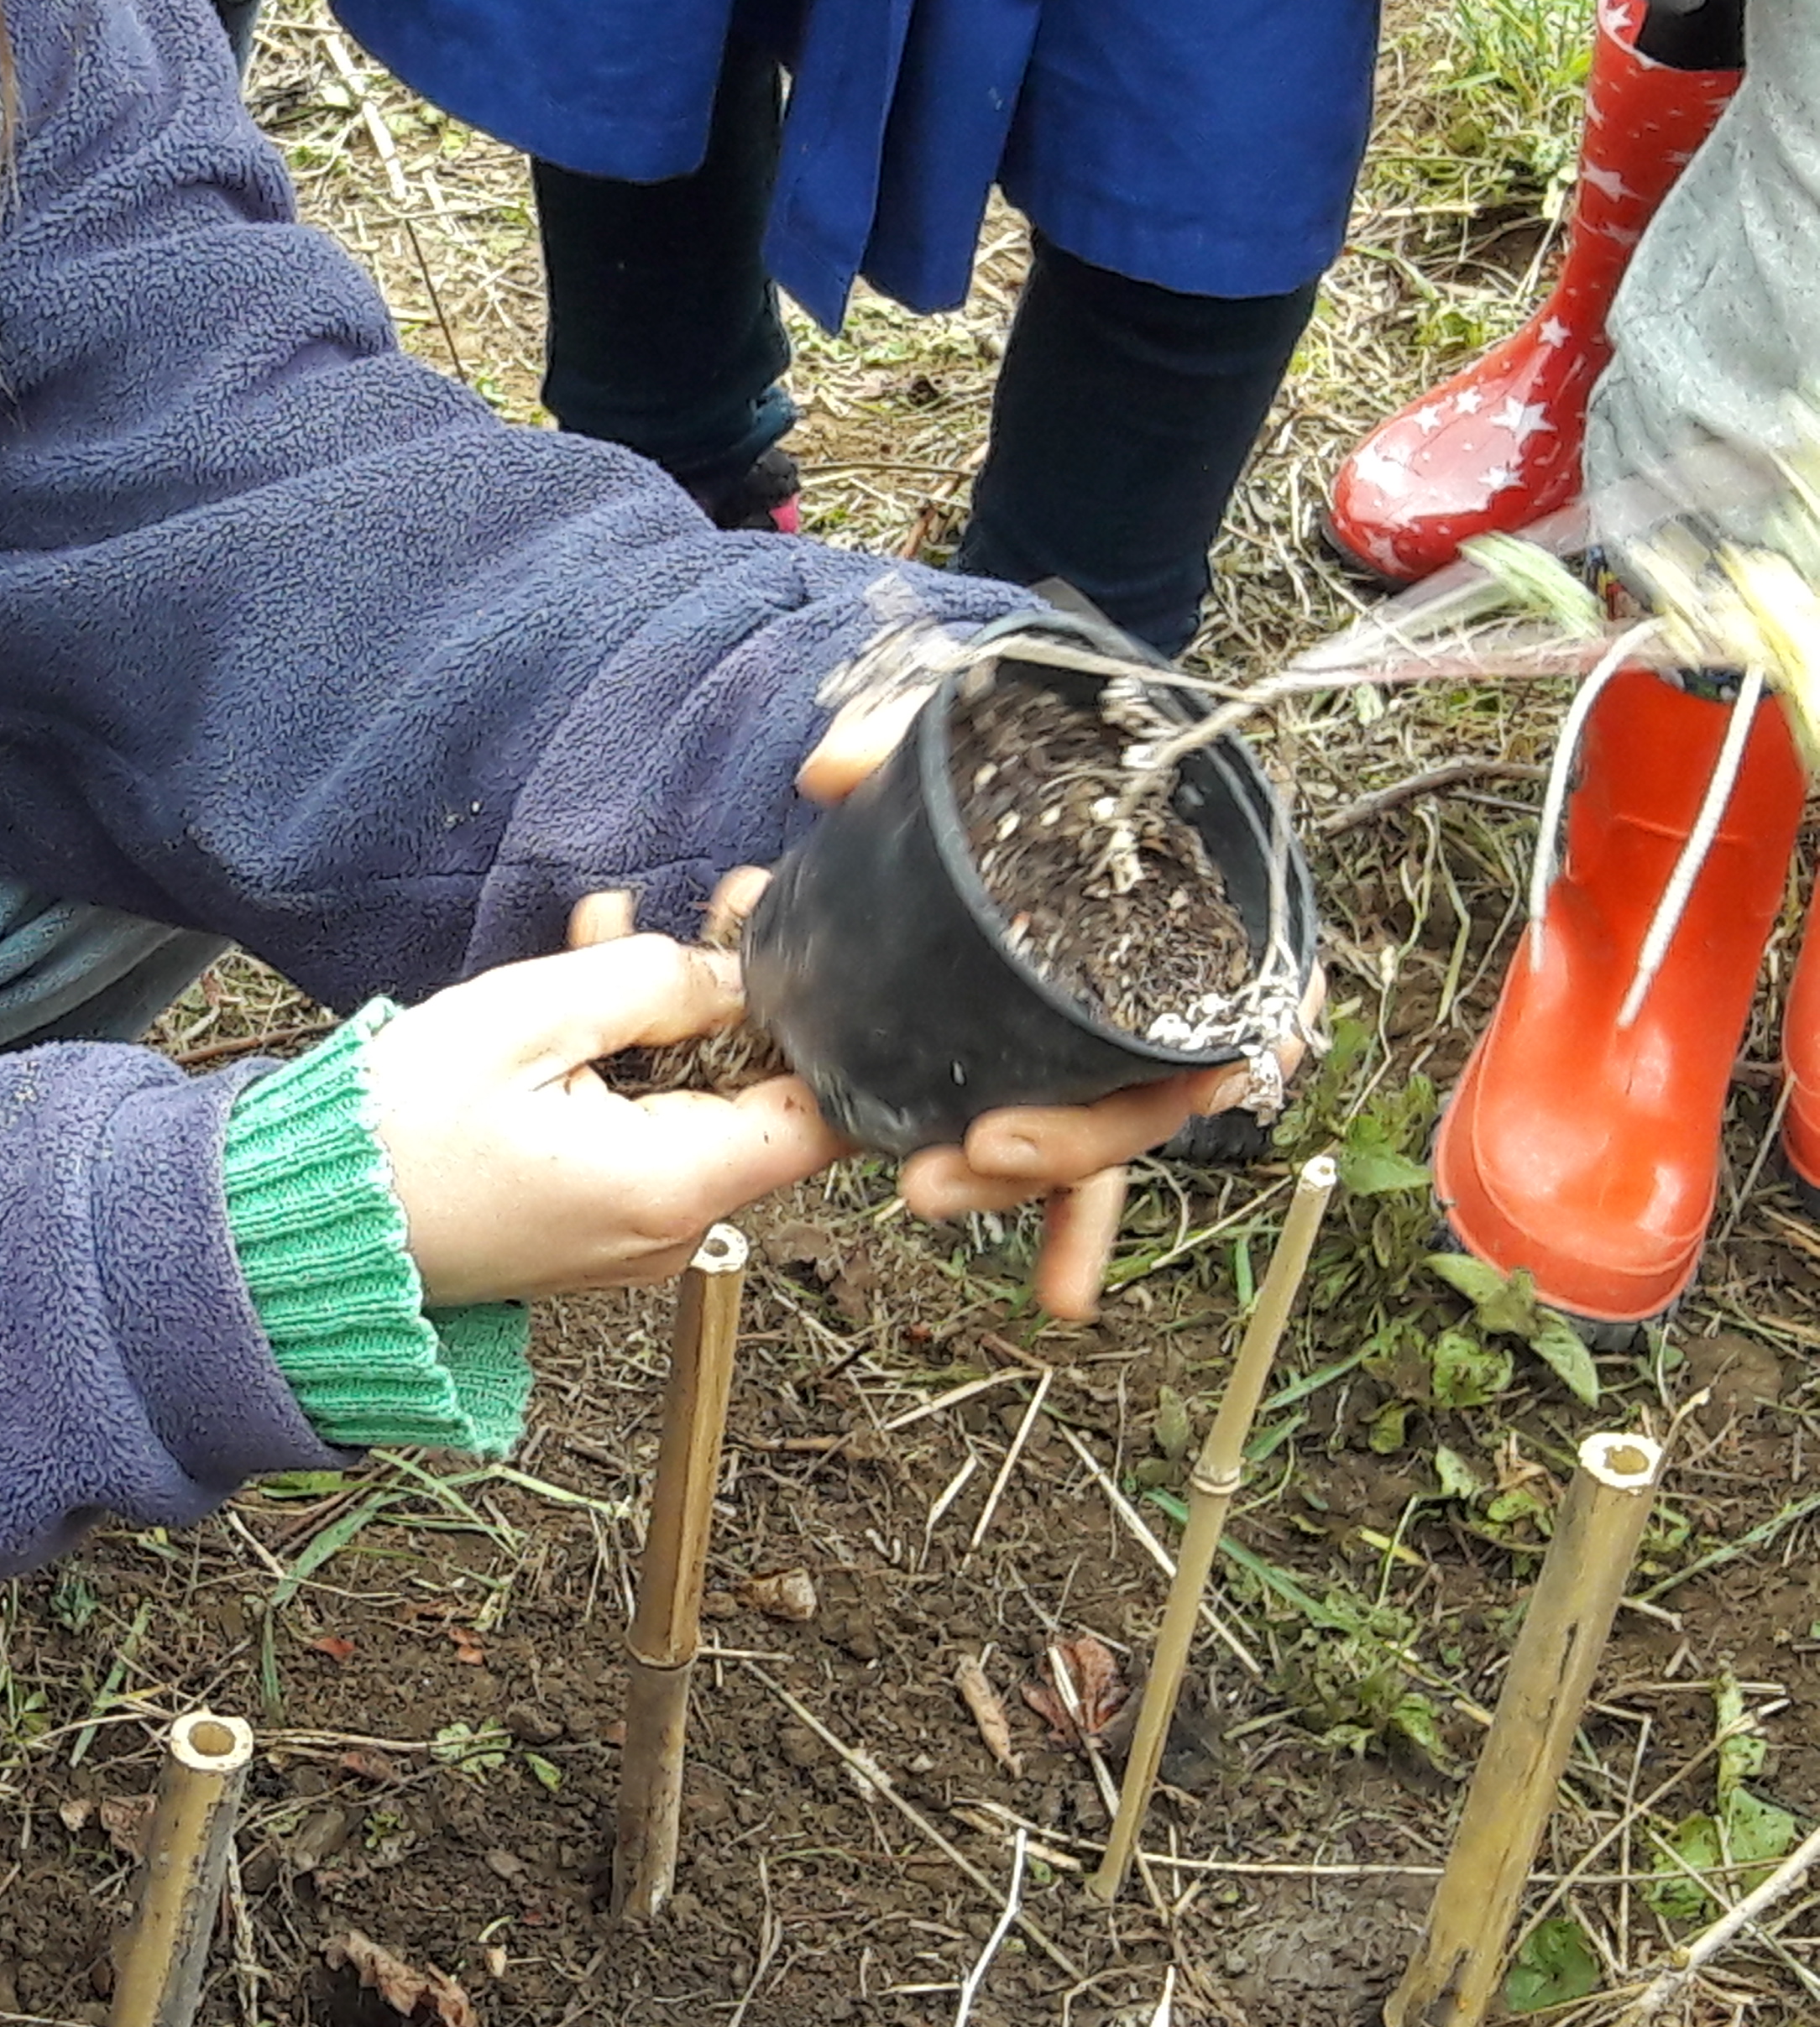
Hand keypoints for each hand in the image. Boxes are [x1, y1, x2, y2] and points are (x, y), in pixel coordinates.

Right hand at [359, 927, 850, 1306]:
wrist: (300, 1225)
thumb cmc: (397, 1129)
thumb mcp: (524, 1019)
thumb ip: (651, 982)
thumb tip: (738, 976)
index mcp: (671, 1185)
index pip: (825, 1118)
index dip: (817, 1024)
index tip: (774, 948)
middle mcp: (673, 1233)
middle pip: (756, 1104)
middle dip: (719, 999)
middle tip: (670, 911)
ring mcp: (634, 1241)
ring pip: (694, 1113)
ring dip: (660, 1025)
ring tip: (597, 941)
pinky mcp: (594, 1233)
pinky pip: (643, 1142)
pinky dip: (624, 1074)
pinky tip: (573, 1008)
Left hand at [787, 682, 1312, 1321]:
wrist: (1028, 755)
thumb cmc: (1029, 751)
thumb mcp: (980, 728)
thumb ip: (911, 740)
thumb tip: (825, 772)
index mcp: (1172, 920)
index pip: (1202, 1016)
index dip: (1175, 1074)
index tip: (1097, 1111)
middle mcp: (1149, 994)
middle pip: (1132, 1104)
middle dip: (1055, 1155)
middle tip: (959, 1163)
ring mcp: (1098, 1043)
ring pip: (1090, 1147)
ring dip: (1023, 1193)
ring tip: (926, 1196)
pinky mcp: (1048, 1068)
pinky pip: (1069, 1162)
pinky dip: (1067, 1230)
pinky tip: (1061, 1299)